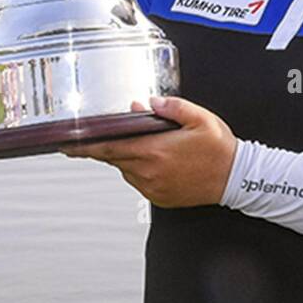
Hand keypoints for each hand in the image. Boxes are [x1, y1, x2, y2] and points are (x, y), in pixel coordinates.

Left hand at [61, 95, 238, 208]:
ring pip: (127, 169)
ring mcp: (152, 188)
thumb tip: (146, 103)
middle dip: (109, 147)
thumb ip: (171, 107)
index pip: (109, 148)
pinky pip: (140, 182)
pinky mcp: (158, 199)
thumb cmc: (219, 149)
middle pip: (115, 158)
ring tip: (153, 146)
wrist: (235, 179)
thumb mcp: (200, 118)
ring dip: (131, 157)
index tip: (67, 144)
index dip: (85, 146)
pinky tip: (162, 161)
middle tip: (104, 137)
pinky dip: (142, 170)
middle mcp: (148, 172)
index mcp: (154, 150)